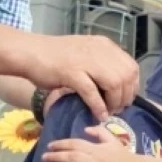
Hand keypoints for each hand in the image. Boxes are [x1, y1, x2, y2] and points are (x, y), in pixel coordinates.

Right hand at [22, 36, 138, 120]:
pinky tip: (98, 115)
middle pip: (126, 76)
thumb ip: (100, 65)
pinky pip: (92, 92)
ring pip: (114, 83)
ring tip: (108, 112)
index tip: (126, 99)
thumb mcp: (85, 53)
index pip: (131, 66)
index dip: (132, 86)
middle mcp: (98, 50)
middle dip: (126, 96)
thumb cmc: (55, 56)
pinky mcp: (71, 72)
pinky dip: (98, 106)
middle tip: (118, 109)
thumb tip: (116, 85)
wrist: (29, 52)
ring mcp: (85, 60)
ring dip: (114, 102)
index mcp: (104, 45)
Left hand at [43, 126, 140, 161]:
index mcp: (97, 149)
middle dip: (57, 156)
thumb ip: (99, 132)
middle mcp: (96, 161)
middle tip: (44, 157)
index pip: (76, 144)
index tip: (50, 146)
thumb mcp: (113, 139)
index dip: (62, 144)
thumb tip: (85, 129)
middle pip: (73, 157)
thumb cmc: (122, 156)